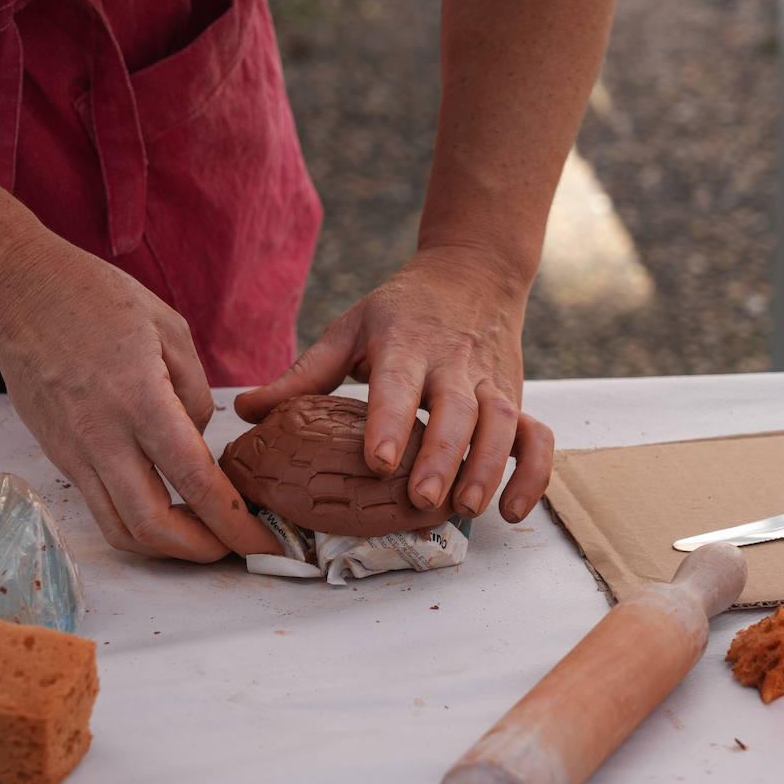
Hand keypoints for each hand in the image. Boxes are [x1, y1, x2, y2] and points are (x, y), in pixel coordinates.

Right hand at [0, 235, 277, 561]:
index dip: (233, 520)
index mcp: (140, 399)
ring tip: (201, 539)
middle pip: (153, 526)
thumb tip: (200, 442)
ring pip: (119, 530)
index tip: (261, 538)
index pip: (194, 480)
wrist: (17, 290)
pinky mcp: (57, 456)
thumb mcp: (170, 329)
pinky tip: (164, 512)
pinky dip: (136, 525)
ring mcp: (74, 451)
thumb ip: (195, 394)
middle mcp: (103, 436)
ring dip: (166, 549)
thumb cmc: (96, 297)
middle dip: (201, 551)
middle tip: (234, 549)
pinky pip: (99, 509)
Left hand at [235, 243, 554, 522]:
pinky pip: (537, 437)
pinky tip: (512, 511)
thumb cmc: (401, 310)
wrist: (474, 272)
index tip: (378, 461)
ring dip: (488, 467)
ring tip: (466, 508)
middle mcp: (454, 364)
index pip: (399, 384)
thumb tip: (245, 412)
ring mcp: (492, 383)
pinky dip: (534, 474)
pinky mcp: (518, 397)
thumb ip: (303, 375)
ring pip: (503, 424)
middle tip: (424, 500)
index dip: (391, 421)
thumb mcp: (349, 329)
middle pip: (457, 410)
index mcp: (406, 344)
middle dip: (443, 455)